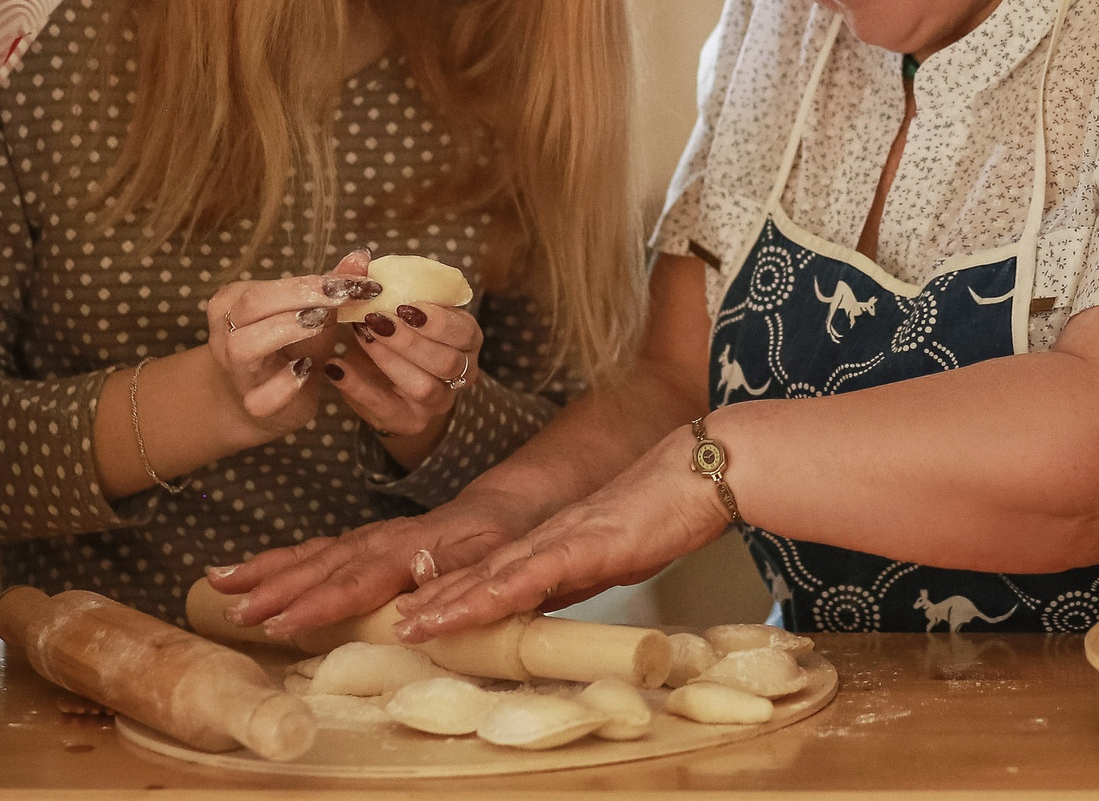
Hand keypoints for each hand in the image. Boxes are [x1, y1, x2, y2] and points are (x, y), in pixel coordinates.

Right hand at [201, 248, 382, 447]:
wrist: (270, 400)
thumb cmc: (290, 346)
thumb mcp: (312, 311)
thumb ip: (333, 284)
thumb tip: (361, 257)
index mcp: (234, 301)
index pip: (268, 285)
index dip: (315, 282)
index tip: (358, 284)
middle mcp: (225, 333)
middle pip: (252, 305)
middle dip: (301, 298)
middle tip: (342, 299)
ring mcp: (236, 372)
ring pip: (244, 346)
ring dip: (287, 330)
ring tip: (321, 325)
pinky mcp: (253, 405)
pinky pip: (262, 395)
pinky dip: (287, 382)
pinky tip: (308, 370)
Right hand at [207, 481, 539, 638]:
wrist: (508, 507)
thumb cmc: (504, 545)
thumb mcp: (495, 565)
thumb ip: (455, 587)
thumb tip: (410, 617)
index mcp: (416, 549)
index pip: (361, 579)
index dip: (321, 602)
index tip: (282, 623)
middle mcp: (385, 540)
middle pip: (325, 565)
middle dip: (277, 588)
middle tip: (235, 612)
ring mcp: (370, 538)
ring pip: (313, 554)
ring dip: (266, 571)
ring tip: (219, 584)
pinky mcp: (362, 542)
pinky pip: (314, 550)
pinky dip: (277, 560)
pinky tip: (241, 571)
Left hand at [326, 287, 483, 463]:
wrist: (383, 380)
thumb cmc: (391, 333)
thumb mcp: (389, 307)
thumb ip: (373, 283)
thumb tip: (357, 256)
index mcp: (465, 339)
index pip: (466, 331)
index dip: (439, 320)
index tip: (406, 305)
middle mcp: (460, 373)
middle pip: (447, 362)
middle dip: (410, 340)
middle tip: (376, 320)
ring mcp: (437, 402)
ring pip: (424, 387)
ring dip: (389, 360)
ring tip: (361, 336)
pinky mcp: (409, 422)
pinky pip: (386, 410)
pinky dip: (359, 388)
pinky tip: (336, 367)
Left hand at [393, 424, 729, 638]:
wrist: (705, 472)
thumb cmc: (670, 510)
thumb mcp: (615, 555)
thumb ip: (577, 574)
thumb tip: (548, 601)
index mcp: (553, 542)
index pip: (490, 573)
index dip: (448, 594)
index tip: (412, 615)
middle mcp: (546, 538)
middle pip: (477, 573)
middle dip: (434, 601)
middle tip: (393, 626)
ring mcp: (562, 538)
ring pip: (492, 575)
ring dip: (446, 602)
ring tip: (408, 626)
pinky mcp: (586, 544)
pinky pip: (533, 574)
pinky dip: (494, 593)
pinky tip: (466, 608)